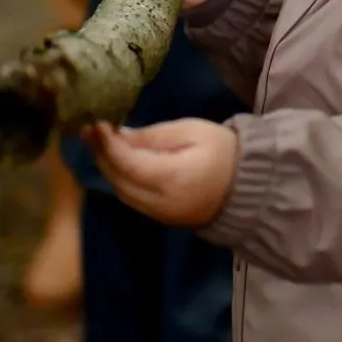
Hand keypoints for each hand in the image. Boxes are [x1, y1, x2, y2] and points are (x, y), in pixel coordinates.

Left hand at [83, 119, 237, 227]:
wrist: (252, 186)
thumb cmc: (225, 152)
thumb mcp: (193, 132)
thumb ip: (155, 135)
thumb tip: (119, 135)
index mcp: (172, 178)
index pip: (127, 162)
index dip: (107, 143)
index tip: (95, 123)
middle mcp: (160, 202)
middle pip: (118, 179)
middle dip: (101, 155)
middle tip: (89, 131)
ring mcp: (160, 214)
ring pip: (121, 192)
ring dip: (108, 168)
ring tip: (100, 144)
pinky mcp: (163, 218)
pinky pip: (133, 198)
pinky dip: (121, 179)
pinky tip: (118, 162)